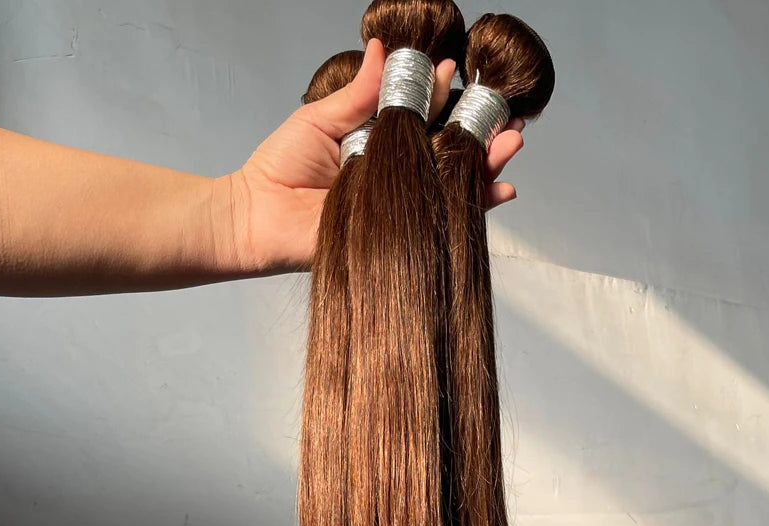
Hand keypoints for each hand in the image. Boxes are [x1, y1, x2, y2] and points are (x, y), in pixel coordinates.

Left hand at [221, 38, 525, 276]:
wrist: (257, 218)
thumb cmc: (279, 168)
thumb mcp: (321, 119)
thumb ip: (359, 92)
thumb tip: (383, 48)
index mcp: (379, 142)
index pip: (422, 114)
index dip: (443, 95)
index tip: (458, 73)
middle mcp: (396, 173)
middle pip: (448, 149)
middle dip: (480, 130)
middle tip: (507, 116)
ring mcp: (401, 204)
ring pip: (452, 182)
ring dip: (487, 163)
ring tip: (511, 142)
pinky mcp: (401, 234)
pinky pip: (442, 220)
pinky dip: (473, 207)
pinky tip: (500, 191)